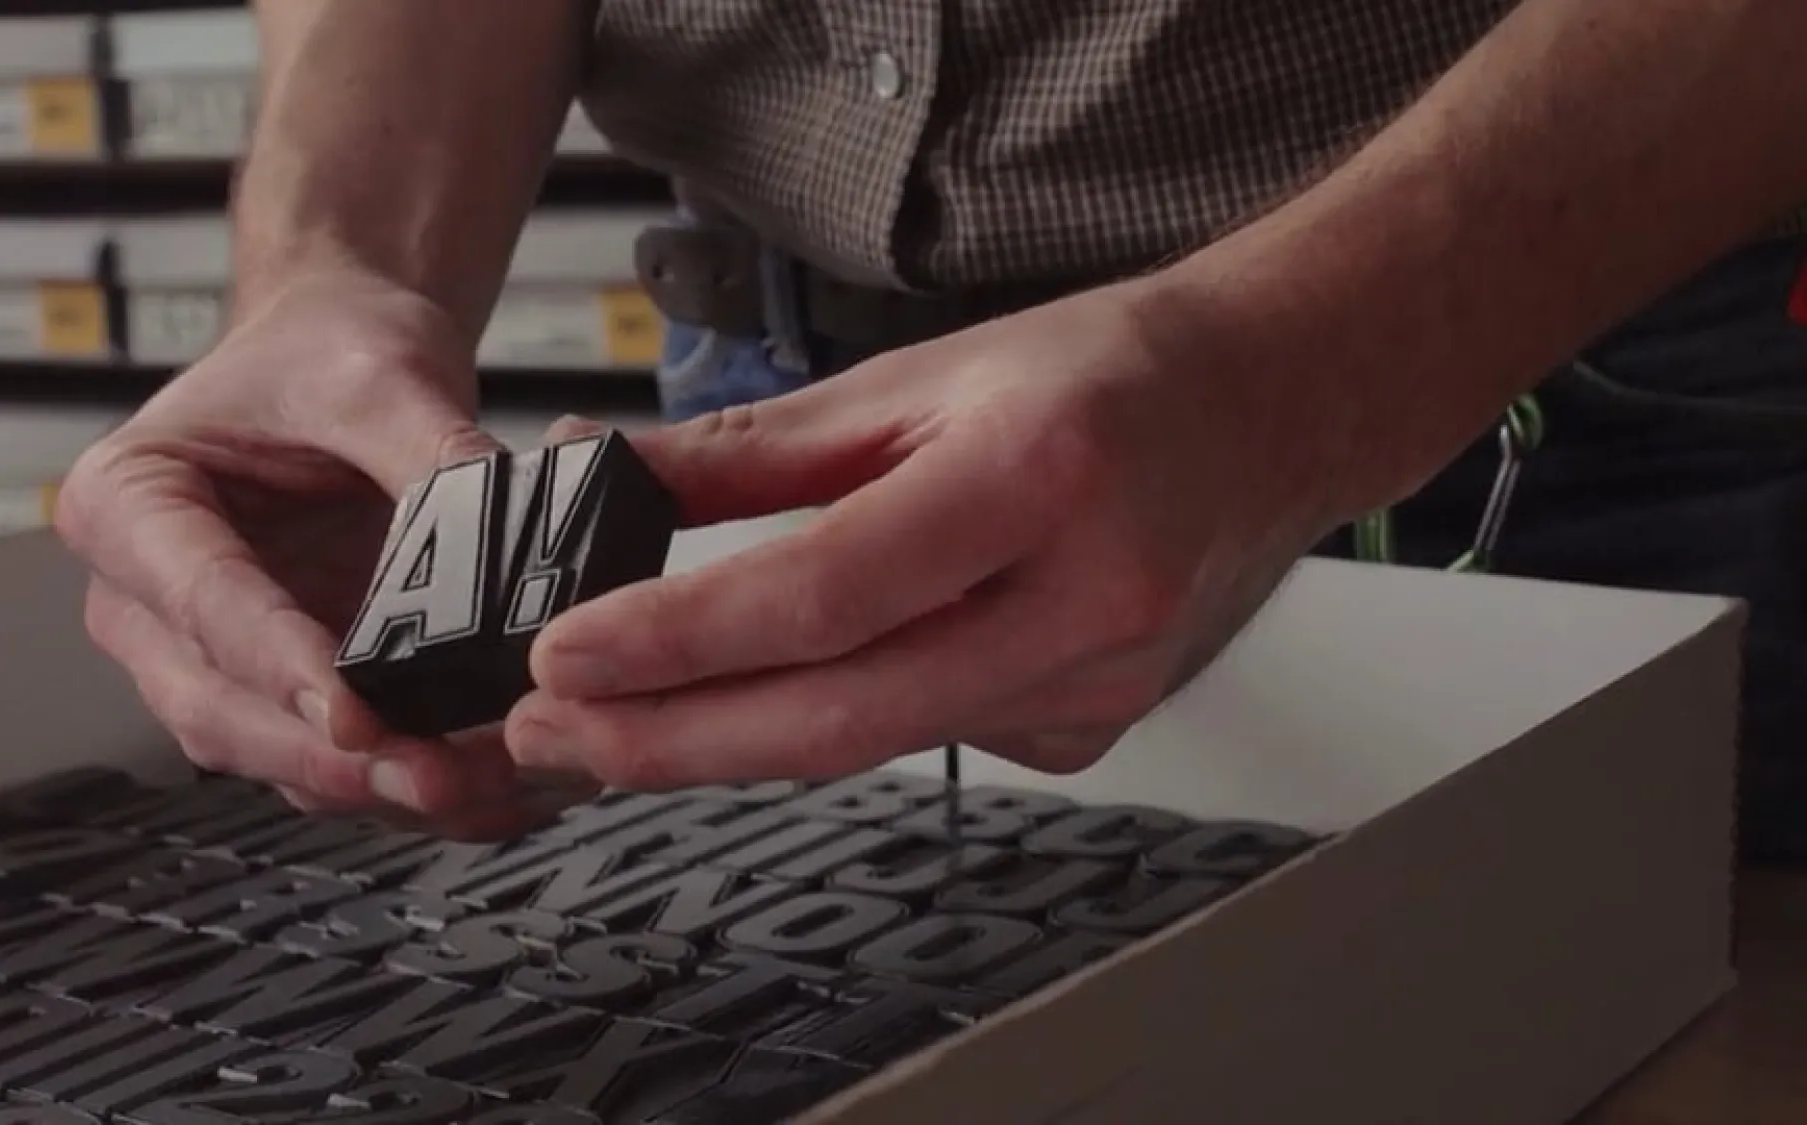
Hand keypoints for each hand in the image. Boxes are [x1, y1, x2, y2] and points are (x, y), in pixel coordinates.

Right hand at [54, 268, 596, 837]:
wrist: (348, 359)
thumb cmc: (328, 354)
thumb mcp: (382, 376)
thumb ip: (432, 453)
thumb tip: (501, 527)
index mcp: (128, 502)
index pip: (201, 599)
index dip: (279, 666)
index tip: (351, 715)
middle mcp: (147, 599)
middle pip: (220, 706)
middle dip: (328, 756)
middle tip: (428, 777)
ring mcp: (209, 658)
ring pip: (272, 754)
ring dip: (370, 785)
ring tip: (475, 785)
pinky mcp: (281, 692)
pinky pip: (329, 757)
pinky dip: (400, 780)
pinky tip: (482, 786)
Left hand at [504, 284, 1357, 786]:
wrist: (1260, 415)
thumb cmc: (1101, 379)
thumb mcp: (917, 377)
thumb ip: (751, 450)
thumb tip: (604, 484)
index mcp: (1035, 476)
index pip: (826, 592)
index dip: (680, 638)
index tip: (565, 654)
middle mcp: (1082, 599)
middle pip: (840, 715)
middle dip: (671, 738)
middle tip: (553, 730)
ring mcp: (1095, 684)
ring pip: (872, 738)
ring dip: (733, 735)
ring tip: (621, 712)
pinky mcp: (1084, 733)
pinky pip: (925, 736)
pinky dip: (843, 711)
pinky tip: (816, 671)